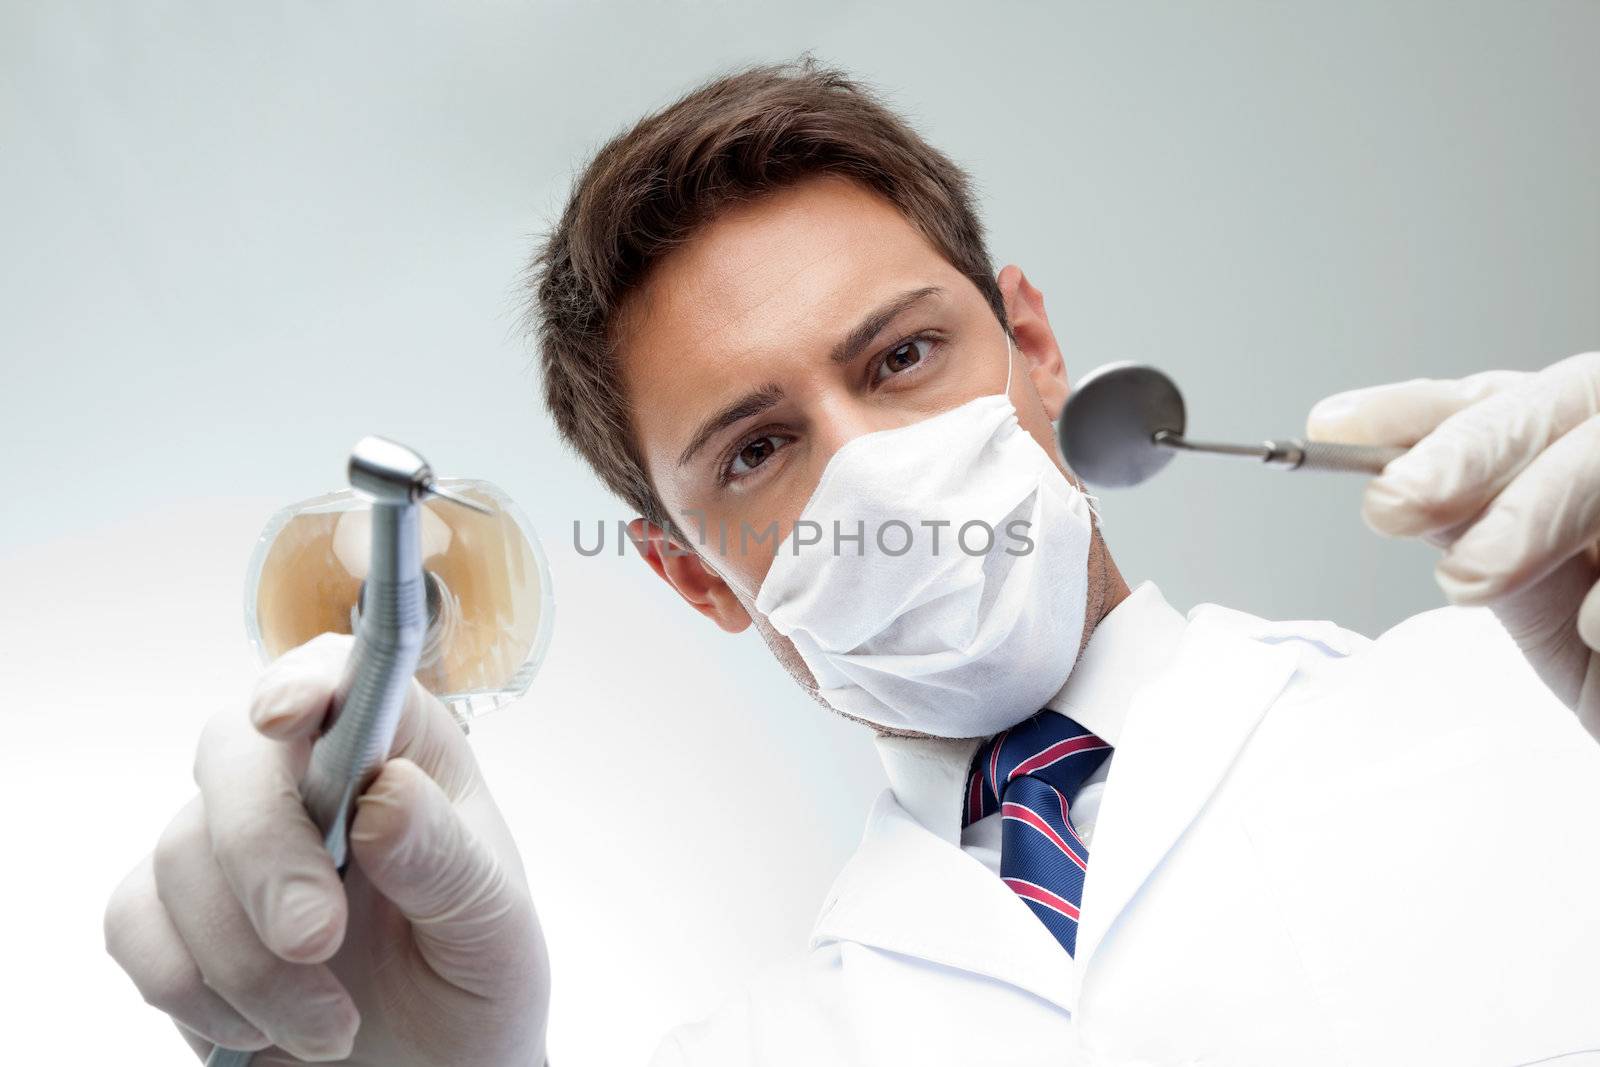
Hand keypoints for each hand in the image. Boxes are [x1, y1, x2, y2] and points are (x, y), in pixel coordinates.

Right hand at [103, 634, 549, 1063]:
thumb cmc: (475, 986)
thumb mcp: (493, 931)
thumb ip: (446, 863)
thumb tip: (388, 795)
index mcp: (404, 755)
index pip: (344, 679)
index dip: (305, 682)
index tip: (288, 718)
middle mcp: (311, 781)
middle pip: (237, 759)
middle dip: (265, 855)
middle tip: (318, 942)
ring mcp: (236, 843)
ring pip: (182, 852)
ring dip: (248, 960)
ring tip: (333, 1029)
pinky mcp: (178, 916)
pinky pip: (135, 923)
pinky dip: (190, 988)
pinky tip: (260, 1031)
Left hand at [1306, 351, 1599, 737]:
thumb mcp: (1535, 596)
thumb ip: (1479, 531)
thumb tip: (1391, 485)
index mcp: (1579, 444)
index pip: (1496, 402)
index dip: (1417, 409)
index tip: (1330, 427)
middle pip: (1566, 403)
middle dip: (1474, 449)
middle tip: (1396, 502)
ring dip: (1542, 506)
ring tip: (1472, 575)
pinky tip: (1592, 625)